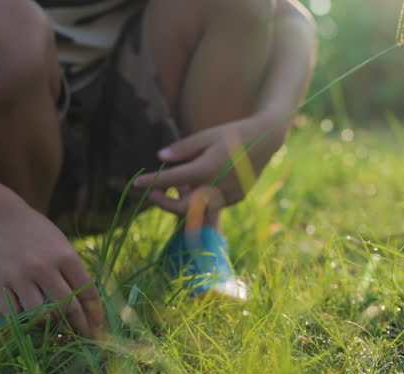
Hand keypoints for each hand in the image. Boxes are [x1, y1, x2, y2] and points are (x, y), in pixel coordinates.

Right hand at [0, 206, 104, 338]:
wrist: (4, 220)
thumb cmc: (41, 236)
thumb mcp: (64, 247)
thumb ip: (76, 275)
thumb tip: (91, 311)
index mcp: (65, 256)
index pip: (87, 293)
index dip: (95, 314)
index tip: (98, 327)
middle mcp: (43, 267)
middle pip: (67, 307)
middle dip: (79, 326)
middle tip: (83, 336)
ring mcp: (20, 276)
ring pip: (41, 316)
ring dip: (51, 325)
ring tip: (54, 324)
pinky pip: (15, 315)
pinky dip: (25, 321)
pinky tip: (31, 318)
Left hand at [133, 114, 287, 214]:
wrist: (266, 139)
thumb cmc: (232, 134)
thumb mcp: (205, 136)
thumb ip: (182, 149)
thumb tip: (159, 157)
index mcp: (206, 169)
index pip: (171, 180)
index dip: (151, 183)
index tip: (137, 184)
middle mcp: (217, 187)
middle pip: (183, 208)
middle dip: (165, 204)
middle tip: (153, 192)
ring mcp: (228, 196)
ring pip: (198, 209)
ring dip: (183, 202)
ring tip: (178, 186)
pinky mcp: (236, 199)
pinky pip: (213, 204)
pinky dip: (201, 199)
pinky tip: (198, 185)